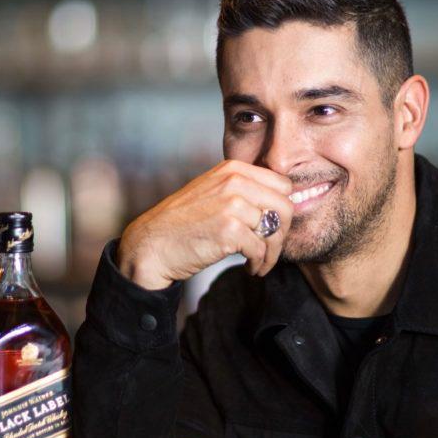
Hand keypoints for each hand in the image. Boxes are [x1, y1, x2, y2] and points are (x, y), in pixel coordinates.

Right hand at [117, 160, 293, 289]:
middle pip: (285, 207)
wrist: (152, 244)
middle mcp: (235, 182)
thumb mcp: (213, 191)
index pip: (282, 186)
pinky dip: (259, 264)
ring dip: (271, 254)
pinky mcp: (229, 230)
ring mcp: (232, 205)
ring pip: (275, 231)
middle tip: (271, 249)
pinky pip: (261, 250)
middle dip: (283, 233)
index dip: (282, 210)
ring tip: (259, 263)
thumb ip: (244, 190)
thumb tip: (283, 203)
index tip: (274, 227)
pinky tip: (250, 268)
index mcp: (234, 169)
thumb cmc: (183, 222)